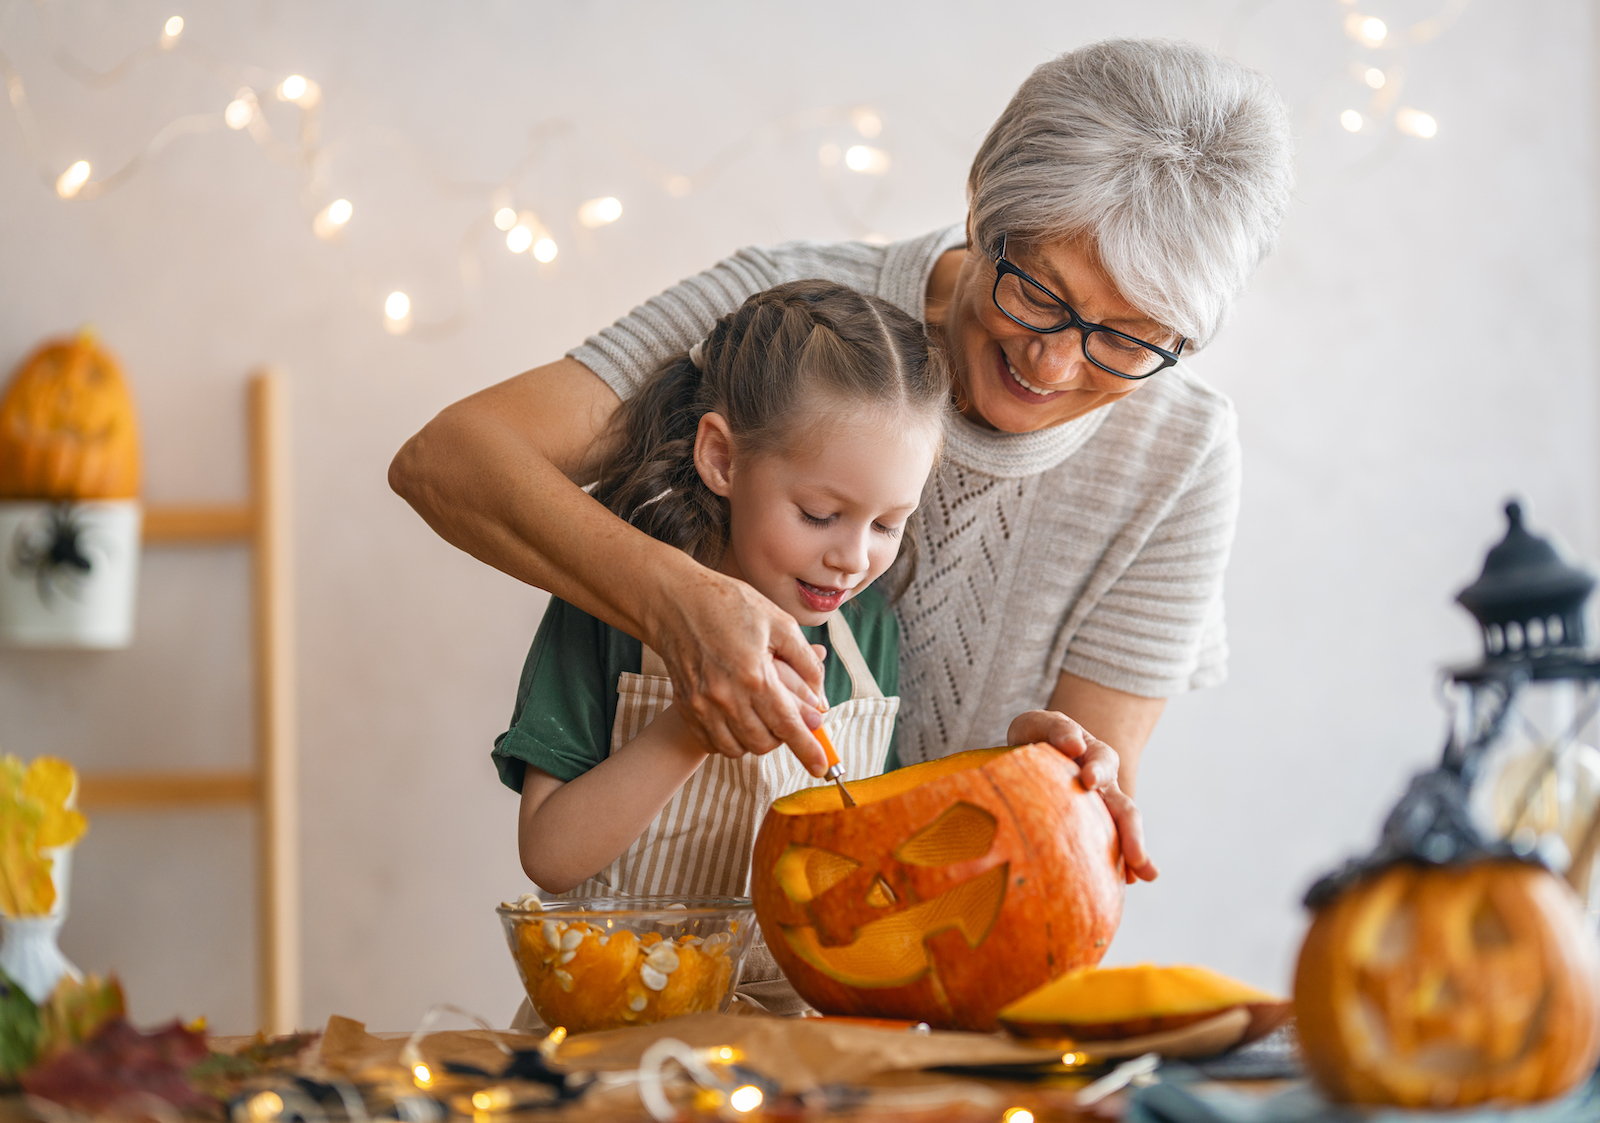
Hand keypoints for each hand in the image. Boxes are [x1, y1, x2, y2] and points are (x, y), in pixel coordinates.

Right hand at [649, 567, 829, 774]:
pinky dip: (732, 740)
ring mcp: (703, 705)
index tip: (822, 767)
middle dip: (784, 739)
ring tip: (764, 717)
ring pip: (739, 748)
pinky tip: (739, 719)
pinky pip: (713, 742)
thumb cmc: (729, 605)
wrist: (675, 601)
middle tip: (790, 720)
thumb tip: (819, 697)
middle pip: (764, 743)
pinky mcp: (687, 706)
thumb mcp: (778, 623)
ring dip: (758, 740)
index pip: (788, 726)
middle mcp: (727, 697)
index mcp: (754, 675)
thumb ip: (805, 661)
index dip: (808, 750)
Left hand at [1008, 709, 1158, 882]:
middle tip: (1136, 856)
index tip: (1088, 780)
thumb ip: (1056, 728)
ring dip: (1134, 854)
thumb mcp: (1039, 724)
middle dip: (1132, 832)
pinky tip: (1121, 883)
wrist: (1035, 751)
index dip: (1097, 769)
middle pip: (1124, 808)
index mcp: (1094, 756)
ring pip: (1122, 832)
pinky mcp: (1092, 828)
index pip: (1102, 760)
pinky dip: (1116, 864)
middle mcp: (1105, 787)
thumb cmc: (1038, 737)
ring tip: (1143, 875)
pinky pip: (1107, 848)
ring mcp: (1101, 811)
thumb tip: (1073, 745)